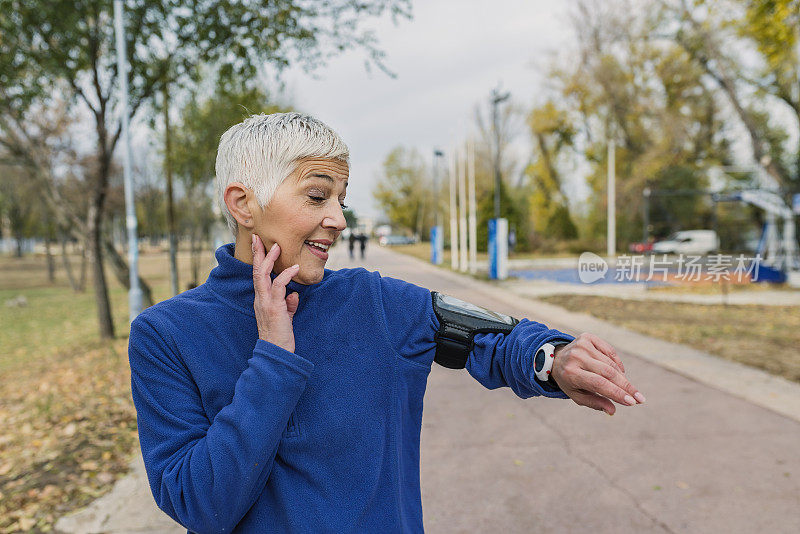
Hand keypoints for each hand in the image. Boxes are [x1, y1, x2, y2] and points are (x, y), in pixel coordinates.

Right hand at [252, 234, 299, 352]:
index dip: (258, 260)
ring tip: (277, 246)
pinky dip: (286, 275)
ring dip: (270, 260)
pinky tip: (295, 268)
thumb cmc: (280, 336)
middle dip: (258, 253)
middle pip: (256, 271)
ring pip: (263, 275)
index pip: (257, 276)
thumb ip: (288, 304)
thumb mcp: (285, 317)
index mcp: (261, 300)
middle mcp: (260, 299)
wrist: (276, 353)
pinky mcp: (274, 308)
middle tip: (258, 237)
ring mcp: (265, 303)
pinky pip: (279, 286)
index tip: (258, 245)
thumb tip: (294, 294)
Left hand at [549, 333, 644, 414]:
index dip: (616, 393)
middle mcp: (576, 357)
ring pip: (610, 363)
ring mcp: (582, 345)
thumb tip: (612, 411)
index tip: (632, 402)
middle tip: (640, 398)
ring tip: (629, 389)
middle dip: (626, 387)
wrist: (555, 359)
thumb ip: (594, 403)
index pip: (598, 384)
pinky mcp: (587, 337)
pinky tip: (620, 373)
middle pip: (607, 373)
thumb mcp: (577, 395)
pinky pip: (609, 351)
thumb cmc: (569, 381)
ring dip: (622, 377)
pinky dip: (617, 363)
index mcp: (571, 373)